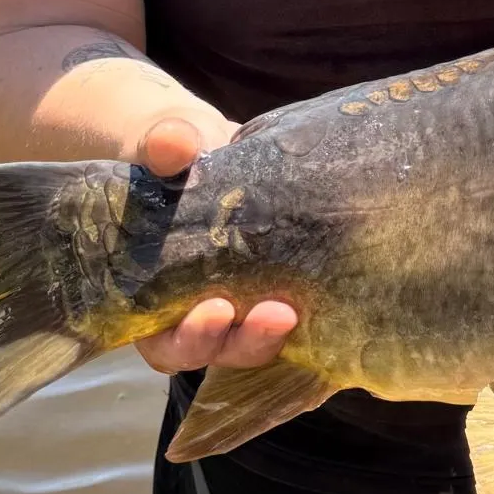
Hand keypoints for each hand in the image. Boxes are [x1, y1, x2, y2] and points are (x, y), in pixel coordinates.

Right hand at [129, 116, 301, 373]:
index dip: (189, 337)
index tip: (216, 308)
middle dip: (247, 339)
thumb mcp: (166, 145)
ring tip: (299, 310)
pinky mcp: (279, 292)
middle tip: (277, 314)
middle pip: (219, 351)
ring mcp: (241, 308)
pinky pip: (296, 318)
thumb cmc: (176, 155)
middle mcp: (198, 314)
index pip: (165, 342)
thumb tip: (173, 142)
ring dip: (279, 334)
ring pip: (259, 343)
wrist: (215, 149)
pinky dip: (314, 316)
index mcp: (155, 296)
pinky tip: (338, 295)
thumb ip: (165, 146)